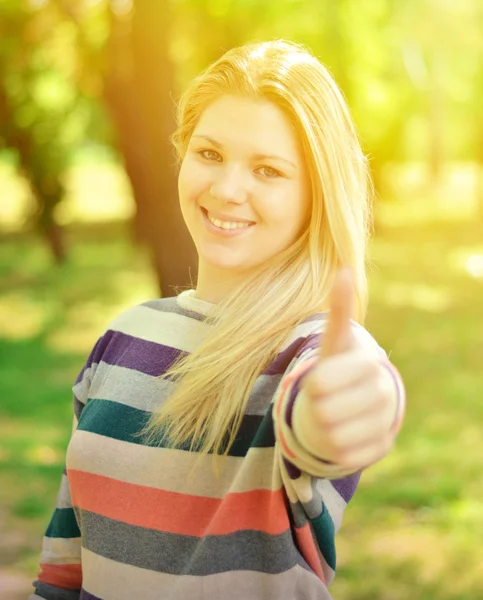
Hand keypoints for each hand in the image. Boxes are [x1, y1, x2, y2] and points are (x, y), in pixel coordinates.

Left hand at [296, 268, 398, 468]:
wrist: (361, 399)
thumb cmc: (340, 366)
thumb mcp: (334, 340)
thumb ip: (338, 310)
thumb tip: (343, 271)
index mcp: (368, 364)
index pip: (318, 385)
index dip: (312, 385)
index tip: (319, 380)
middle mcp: (383, 393)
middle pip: (322, 413)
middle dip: (316, 407)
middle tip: (326, 400)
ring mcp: (384, 423)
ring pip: (330, 437)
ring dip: (323, 428)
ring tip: (333, 415)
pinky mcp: (381, 449)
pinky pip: (341, 456)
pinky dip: (333, 447)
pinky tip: (342, 432)